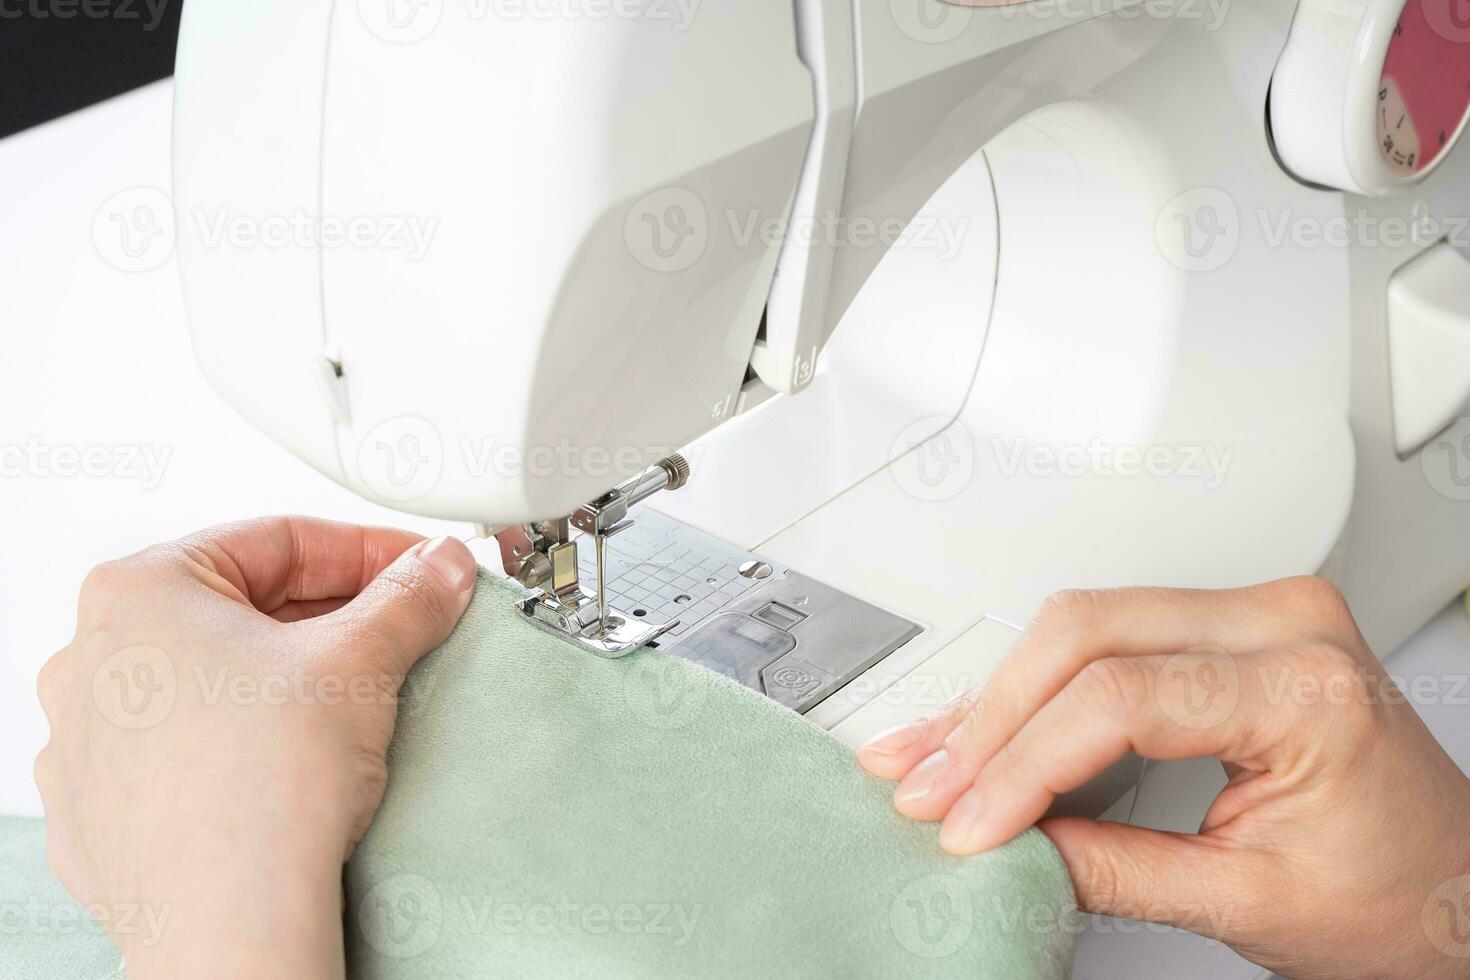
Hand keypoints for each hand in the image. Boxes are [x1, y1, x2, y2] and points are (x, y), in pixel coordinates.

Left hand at [35, 517, 477, 979]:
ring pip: (210, 680)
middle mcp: (95, 658)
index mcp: (138, 591)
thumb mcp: (362, 660)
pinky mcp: (103, 812)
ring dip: (284, 679)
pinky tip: (294, 765)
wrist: (228, 924)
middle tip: (400, 632)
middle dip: (331, 618)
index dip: (368, 550)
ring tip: (354, 702)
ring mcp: (91, 740)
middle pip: (243, 608)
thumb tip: (436, 569)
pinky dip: (243, 744)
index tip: (416, 569)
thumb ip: (409, 596)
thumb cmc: (262, 790)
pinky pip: (186, 751)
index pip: (280, 542)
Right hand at [858, 577, 1469, 978]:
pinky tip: (978, 721)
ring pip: (1082, 624)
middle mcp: (1280, 624)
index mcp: (1304, 686)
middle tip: (929, 785)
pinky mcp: (1226, 628)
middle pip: (1085, 633)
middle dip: (989, 719)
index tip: (968, 822)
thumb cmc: (1402, 893)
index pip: (1119, 698)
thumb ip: (1115, 871)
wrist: (1462, 883)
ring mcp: (1255, 614)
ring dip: (996, 697)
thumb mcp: (1251, 902)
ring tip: (929, 755)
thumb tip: (1009, 846)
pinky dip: (1034, 685)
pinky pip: (1107, 636)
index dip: (1022, 763)